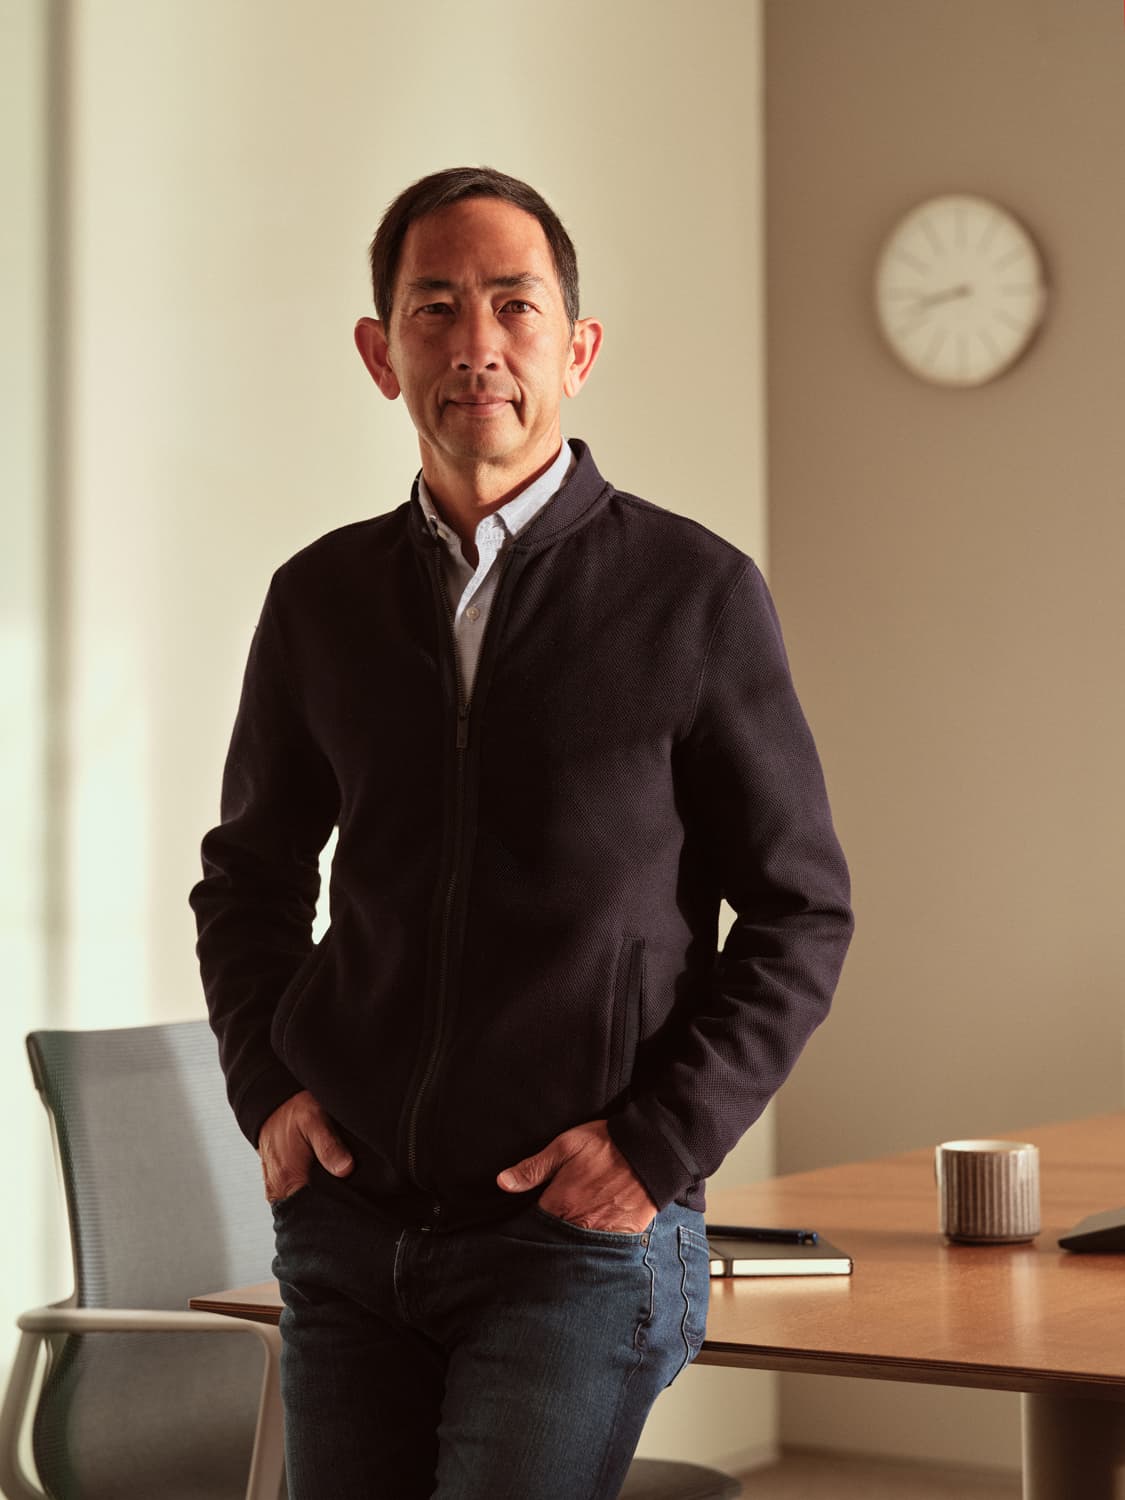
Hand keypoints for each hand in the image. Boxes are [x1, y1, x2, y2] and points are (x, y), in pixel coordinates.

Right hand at [258, 1089, 353, 1201]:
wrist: (271, 1103)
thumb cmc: (293, 1110)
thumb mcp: (314, 1120)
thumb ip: (329, 1146)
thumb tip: (346, 1170)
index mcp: (288, 1177)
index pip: (313, 1210)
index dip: (334, 1207)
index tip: (350, 1202)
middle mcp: (278, 1188)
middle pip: (308, 1211)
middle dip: (328, 1206)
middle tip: (348, 1196)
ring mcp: (276, 1189)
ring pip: (302, 1206)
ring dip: (319, 1201)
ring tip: (338, 1190)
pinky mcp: (277, 1184)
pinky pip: (296, 1198)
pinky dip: (310, 1195)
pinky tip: (325, 1186)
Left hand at [497, 1119, 656, 1232]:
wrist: (651, 1149)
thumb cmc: (606, 1144)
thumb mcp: (565, 1146)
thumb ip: (534, 1168)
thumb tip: (502, 1183)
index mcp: (560, 1203)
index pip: (534, 1225)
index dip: (529, 1225)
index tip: (523, 1227)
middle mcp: (579, 1223)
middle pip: (556, 1241)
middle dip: (550, 1238)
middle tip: (547, 1234)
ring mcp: (603, 1232)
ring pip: (578, 1247)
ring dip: (572, 1244)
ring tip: (571, 1235)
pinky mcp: (624, 1234)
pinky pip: (604, 1248)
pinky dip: (596, 1245)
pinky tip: (592, 1238)